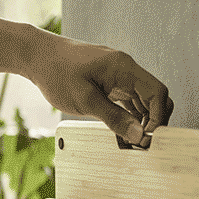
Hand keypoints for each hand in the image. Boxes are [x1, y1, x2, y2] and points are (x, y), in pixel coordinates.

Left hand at [27, 31, 173, 145]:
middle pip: (155, 96)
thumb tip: (138, 134)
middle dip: (154, 120)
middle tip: (141, 142)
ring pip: (143, 100)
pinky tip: (123, 130)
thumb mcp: (86, 101)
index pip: (157, 92)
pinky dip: (130, 116)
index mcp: (124, 68)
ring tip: (131, 141)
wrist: (39, 57)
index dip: (159, 117)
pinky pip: (129, 100)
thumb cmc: (58, 72)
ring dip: (141, 120)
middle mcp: (126, 69)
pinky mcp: (110, 83)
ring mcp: (119, 76)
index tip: (148, 138)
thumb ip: (114, 118)